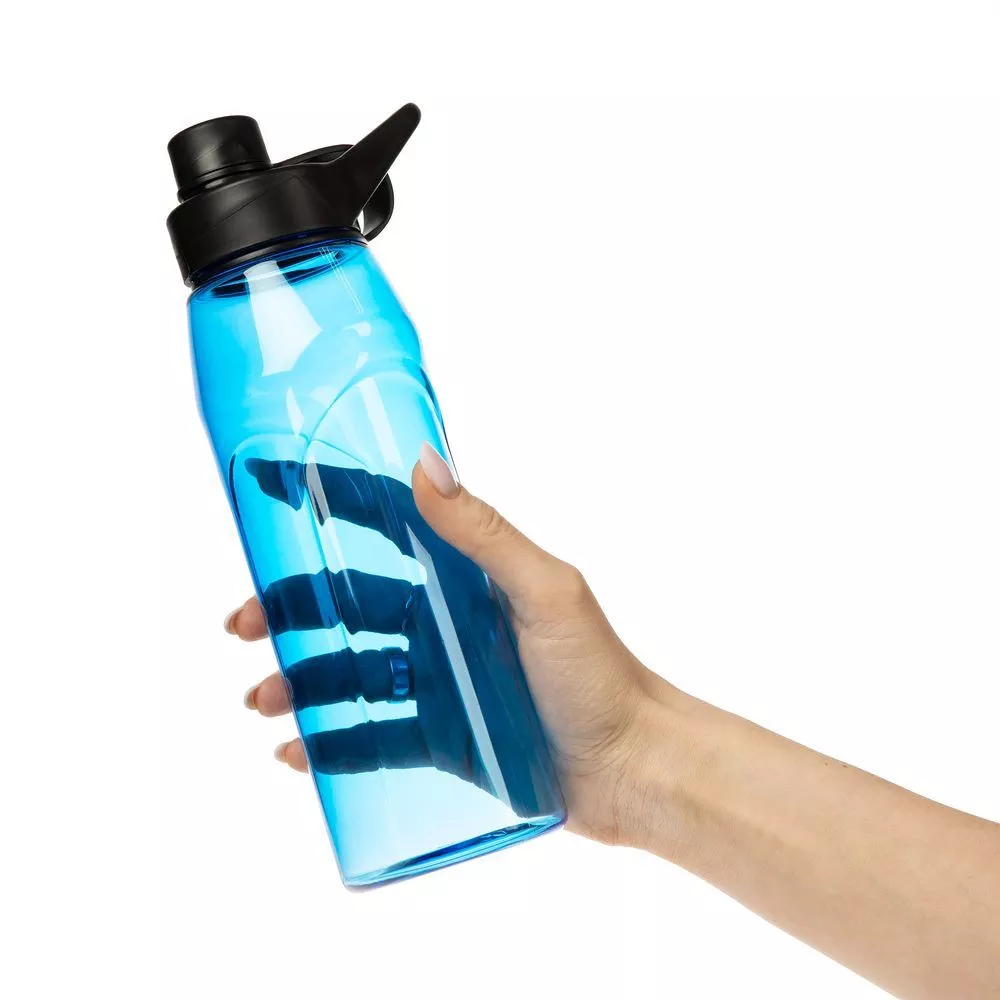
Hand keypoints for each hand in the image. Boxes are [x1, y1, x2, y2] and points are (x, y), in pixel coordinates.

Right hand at [227, 445, 667, 843]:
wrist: (633, 767)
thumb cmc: (599, 673)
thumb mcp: (544, 592)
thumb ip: (485, 533)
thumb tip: (426, 462)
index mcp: (464, 575)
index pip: (382, 527)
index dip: (324, 505)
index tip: (264, 489)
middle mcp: (443, 621)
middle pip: (347, 605)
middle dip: (288, 609)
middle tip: (241, 625)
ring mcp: (437, 681)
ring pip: (348, 672)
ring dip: (297, 680)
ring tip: (260, 699)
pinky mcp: (439, 738)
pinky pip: (370, 737)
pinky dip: (328, 741)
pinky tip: (293, 750)